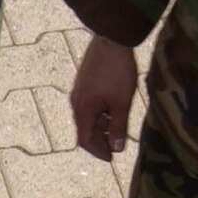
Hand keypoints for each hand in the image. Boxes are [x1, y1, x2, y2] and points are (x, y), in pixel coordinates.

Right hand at [70, 35, 138, 160]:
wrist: (111, 39)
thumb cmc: (117, 71)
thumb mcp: (121, 103)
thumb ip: (118, 126)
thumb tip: (116, 148)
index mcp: (82, 110)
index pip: (85, 140)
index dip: (98, 151)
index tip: (111, 158)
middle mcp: (76, 102)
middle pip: (85, 129)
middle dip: (100, 140)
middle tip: (115, 148)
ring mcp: (79, 91)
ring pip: (88, 117)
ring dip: (101, 127)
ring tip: (117, 130)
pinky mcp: (84, 82)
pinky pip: (89, 105)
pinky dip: (100, 114)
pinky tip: (113, 111)